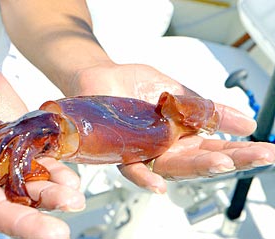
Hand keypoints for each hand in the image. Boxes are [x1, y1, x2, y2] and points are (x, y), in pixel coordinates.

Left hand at [72, 62, 274, 192]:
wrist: (103, 77)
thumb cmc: (138, 86)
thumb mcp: (181, 93)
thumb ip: (209, 110)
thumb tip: (247, 122)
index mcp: (183, 136)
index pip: (217, 147)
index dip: (242, 151)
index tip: (267, 151)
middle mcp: (166, 149)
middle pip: (200, 161)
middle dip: (230, 159)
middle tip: (256, 157)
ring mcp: (145, 152)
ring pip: (173, 167)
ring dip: (197, 167)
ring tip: (220, 163)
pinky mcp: (121, 152)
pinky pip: (132, 168)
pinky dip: (144, 177)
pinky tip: (159, 184)